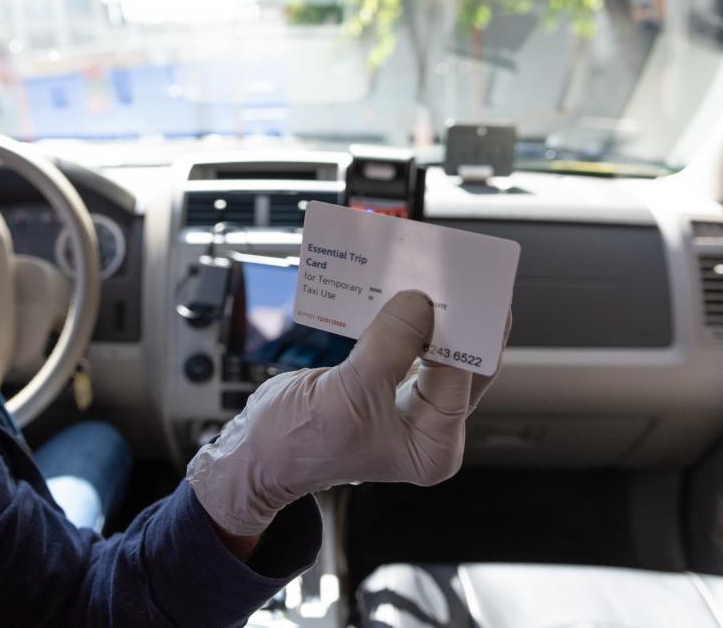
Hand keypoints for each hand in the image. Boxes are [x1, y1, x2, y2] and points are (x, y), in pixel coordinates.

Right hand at [187, 291, 510, 536]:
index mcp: (433, 446)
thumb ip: (389, 347)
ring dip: (431, 312)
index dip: (459, 334)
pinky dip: (404, 317)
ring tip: (430, 274)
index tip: (453, 291)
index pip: (461, 380)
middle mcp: (431, 425)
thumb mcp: (347, 396)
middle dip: (457, 319)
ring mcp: (412, 401)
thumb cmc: (298, 443)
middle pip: (461, 361)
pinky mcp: (391, 379)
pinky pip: (408, 341)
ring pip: (437, 347)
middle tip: (457, 274)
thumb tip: (420, 303)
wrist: (260, 450)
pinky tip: (400, 290)